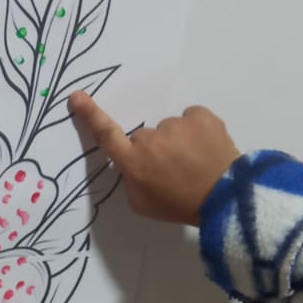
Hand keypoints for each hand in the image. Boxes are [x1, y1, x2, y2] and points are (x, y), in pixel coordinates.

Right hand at [69, 91, 240, 225]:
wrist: (225, 199)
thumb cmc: (179, 205)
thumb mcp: (142, 204)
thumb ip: (131, 180)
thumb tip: (134, 162)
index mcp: (134, 162)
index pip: (106, 135)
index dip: (90, 115)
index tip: (77, 97)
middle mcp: (150, 140)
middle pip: (145, 137)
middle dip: (155, 149)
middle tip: (175, 170)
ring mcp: (176, 125)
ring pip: (170, 129)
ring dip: (179, 141)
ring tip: (195, 162)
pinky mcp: (200, 116)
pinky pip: (191, 119)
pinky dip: (197, 130)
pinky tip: (206, 149)